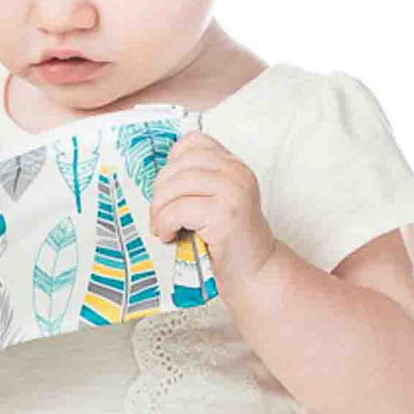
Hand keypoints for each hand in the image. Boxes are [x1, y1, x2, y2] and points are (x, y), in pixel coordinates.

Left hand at [148, 130, 275, 286]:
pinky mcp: (225, 214)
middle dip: (159, 191)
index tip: (169, 189)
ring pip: (175, 185)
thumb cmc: (228, 239)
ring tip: (162, 227)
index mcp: (234, 165)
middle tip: (158, 215)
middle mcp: (237, 172)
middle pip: (179, 164)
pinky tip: (170, 236)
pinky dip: (165, 224)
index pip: (194, 142)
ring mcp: (234, 191)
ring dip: (159, 209)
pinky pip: (177, 210)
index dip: (172, 163)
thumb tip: (158, 178)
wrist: (255, 271)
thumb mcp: (216, 200)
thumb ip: (197, 181)